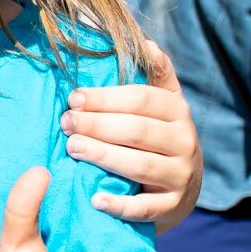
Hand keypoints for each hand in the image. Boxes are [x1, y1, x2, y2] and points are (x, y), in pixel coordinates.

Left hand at [62, 40, 202, 232]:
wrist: (180, 189)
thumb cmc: (158, 136)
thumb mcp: (162, 104)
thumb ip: (155, 75)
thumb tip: (146, 43)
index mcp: (177, 111)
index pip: (142, 99)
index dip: (106, 98)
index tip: (73, 98)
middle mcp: (185, 142)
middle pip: (138, 130)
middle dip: (98, 125)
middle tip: (65, 123)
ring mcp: (181, 176)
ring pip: (142, 165)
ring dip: (104, 156)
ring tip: (72, 148)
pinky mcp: (173, 206)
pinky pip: (146, 208)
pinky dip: (120, 205)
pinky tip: (95, 199)